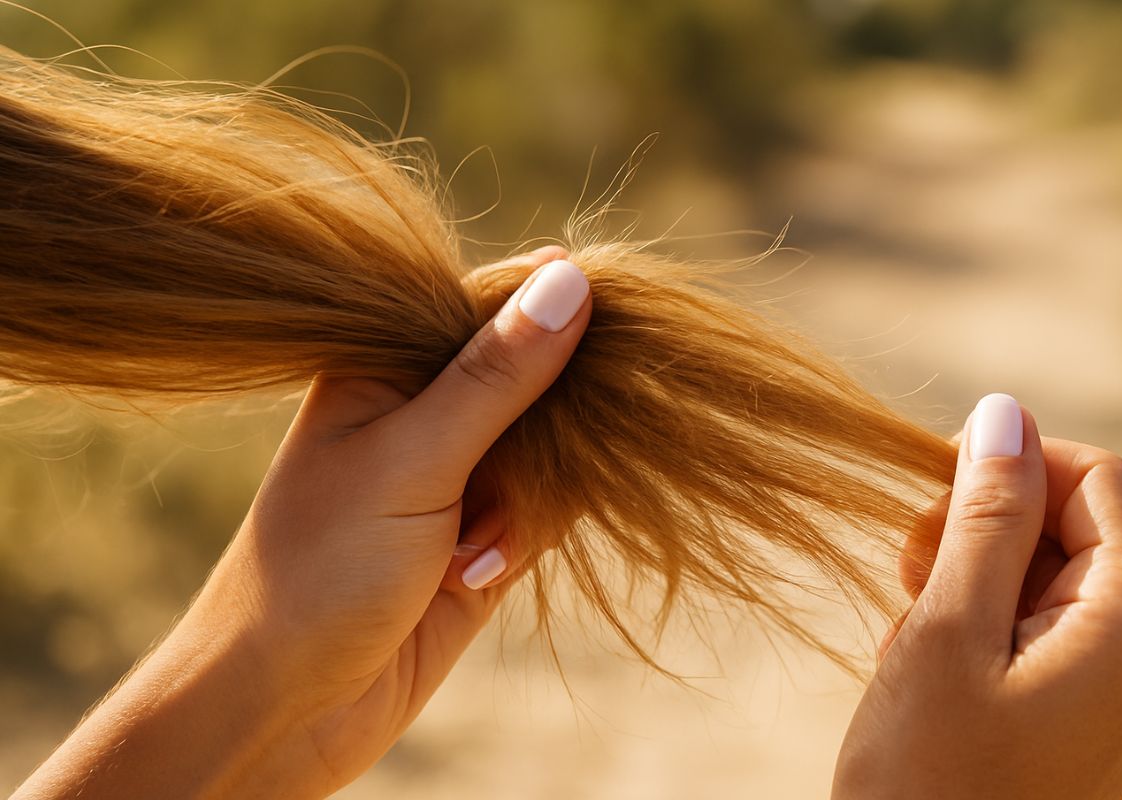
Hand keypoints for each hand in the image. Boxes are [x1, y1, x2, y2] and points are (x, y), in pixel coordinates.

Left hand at [17, 246, 590, 798]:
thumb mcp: (411, 461)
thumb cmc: (320, 570)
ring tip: (467, 553)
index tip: (609, 325)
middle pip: (536, 374)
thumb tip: (571, 278)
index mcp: (387, 363)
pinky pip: (548, 506)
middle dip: (548, 425)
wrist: (288, 709)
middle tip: (509, 476)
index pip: (491, 302)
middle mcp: (427, 409)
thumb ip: (495, 378)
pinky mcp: (487, 532)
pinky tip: (474, 575)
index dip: (550, 307)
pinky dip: (528, 538)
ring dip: (529, 500)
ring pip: (552, 446)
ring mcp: (459, 473)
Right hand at [833, 394, 1121, 798]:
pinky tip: (930, 662)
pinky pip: (1044, 631)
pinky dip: (982, 624)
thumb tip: (1006, 411)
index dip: (1010, 467)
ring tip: (910, 630)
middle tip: (906, 573)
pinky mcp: (1090, 719)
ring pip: (1051, 578)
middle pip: (1075, 527)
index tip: (931, 501)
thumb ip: (988, 516)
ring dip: (972, 578)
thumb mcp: (948, 630)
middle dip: (982, 528)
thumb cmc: (927, 776)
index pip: (1095, 479)